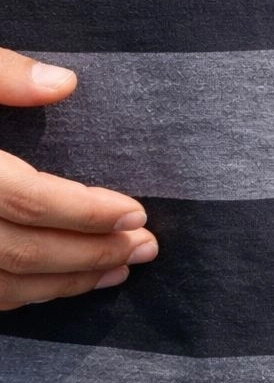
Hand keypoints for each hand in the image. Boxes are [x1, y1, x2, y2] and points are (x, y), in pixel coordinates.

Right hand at [0, 48, 157, 307]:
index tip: (136, 211)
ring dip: (64, 284)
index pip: (24, 197)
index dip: (84, 210)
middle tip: (145, 247)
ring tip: (119, 270)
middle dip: (89, 253)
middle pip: (19, 251)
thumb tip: (65, 84)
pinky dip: (20, 297)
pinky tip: (57, 285)